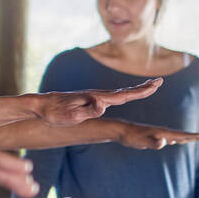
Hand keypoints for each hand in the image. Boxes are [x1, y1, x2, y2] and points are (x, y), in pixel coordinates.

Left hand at [31, 79, 161, 125]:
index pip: (123, 95)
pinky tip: (124, 97)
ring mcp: (92, 97)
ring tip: (147, 87)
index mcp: (95, 98)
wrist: (39, 105)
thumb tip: (103, 105)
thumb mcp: (69, 116)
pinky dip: (122, 95)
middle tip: (159, 81)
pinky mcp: (87, 100)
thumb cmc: (53, 112)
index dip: (140, 91)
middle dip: (143, 88)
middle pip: (124, 92)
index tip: (156, 84)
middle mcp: (96, 95)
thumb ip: (86, 111)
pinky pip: (110, 98)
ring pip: (118, 94)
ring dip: (134, 91)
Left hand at [114, 121, 198, 149]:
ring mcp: (160, 134)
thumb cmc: (131, 137)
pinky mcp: (155, 137)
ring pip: (178, 137)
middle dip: (198, 136)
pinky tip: (180, 141)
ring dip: (190, 137)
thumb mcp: (142, 141)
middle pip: (185, 135)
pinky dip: (179, 139)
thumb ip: (153, 142)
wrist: (122, 131)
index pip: (184, 135)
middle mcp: (164, 133)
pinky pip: (170, 138)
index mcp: (164, 133)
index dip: (197, 136)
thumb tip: (164, 142)